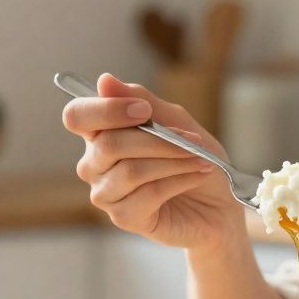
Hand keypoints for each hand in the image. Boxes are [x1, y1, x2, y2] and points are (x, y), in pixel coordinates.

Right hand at [63, 74, 245, 252]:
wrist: (220, 204)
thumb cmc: (195, 157)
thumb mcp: (176, 121)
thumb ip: (142, 100)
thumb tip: (104, 80)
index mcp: (100, 133)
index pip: (77, 116)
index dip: (106, 110)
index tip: (144, 111)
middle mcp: (95, 164)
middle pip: (109, 144)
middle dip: (158, 139)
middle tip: (192, 140)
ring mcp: (106, 194)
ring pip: (131, 170)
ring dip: (174, 160)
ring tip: (199, 159)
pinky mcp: (124, 218)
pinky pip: (147, 194)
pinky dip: (179, 181)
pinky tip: (197, 176)